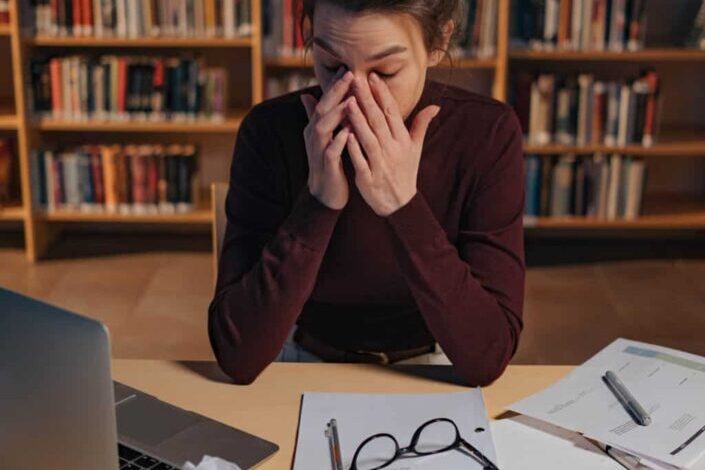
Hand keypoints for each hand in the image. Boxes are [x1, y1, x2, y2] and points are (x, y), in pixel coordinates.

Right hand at [300, 68, 355, 209]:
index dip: (335, 85)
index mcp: (315, 127)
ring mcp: (318, 150)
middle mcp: (314, 135)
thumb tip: (306, 95)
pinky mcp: (325, 166)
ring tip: (351, 100)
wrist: (324, 193)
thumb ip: (316, 116)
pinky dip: (339, 141)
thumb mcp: (322, 136)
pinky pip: (330, 152)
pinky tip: (349, 132)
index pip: (324, 101)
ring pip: (324, 128)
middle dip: (336, 92)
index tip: (348, 68)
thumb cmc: (328, 162)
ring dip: (337, 114)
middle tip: (350, 75)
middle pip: (322, 109)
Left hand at [344, 73, 440, 216]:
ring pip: (369, 139)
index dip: (382, 94)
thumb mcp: (415, 149)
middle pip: (379, 122)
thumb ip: (421, 125)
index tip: (372, 76)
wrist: (399, 204)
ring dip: (359, 121)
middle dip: (367, 100)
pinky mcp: (369, 179)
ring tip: (348, 102)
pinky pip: (360, 162)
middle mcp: (393, 150)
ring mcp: (381, 165)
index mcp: (402, 141)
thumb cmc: (405, 172)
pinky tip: (345, 135)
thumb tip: (435, 106)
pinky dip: (354, 149)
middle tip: (356, 80)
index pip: (392, 112)